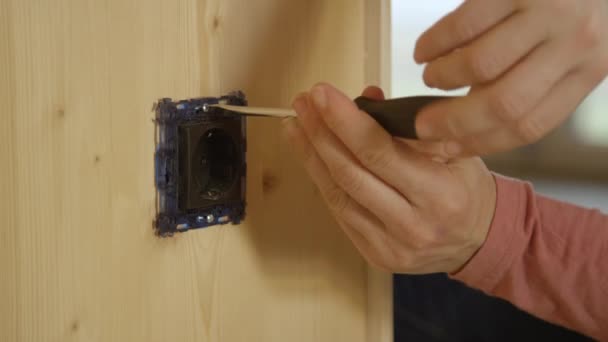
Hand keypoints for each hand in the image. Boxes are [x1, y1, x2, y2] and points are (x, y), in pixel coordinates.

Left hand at [282, 84, 496, 273]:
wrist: (479, 240)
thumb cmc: (466, 187)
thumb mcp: (454, 150)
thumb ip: (409, 126)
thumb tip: (364, 98)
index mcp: (440, 194)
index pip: (379, 152)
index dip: (345, 121)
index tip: (322, 93)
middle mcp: (413, 225)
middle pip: (351, 174)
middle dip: (320, 133)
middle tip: (303, 103)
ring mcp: (390, 246)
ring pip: (338, 194)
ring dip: (311, 155)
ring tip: (295, 125)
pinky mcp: (375, 255)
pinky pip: (340, 212)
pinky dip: (322, 180)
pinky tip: (310, 155)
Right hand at [414, 0, 607, 155]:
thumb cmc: (572, 7)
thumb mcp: (569, 51)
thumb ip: (530, 83)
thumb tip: (467, 121)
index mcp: (589, 69)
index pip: (530, 125)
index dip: (482, 143)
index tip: (449, 146)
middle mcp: (574, 43)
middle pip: (503, 104)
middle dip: (453, 122)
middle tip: (424, 124)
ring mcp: (547, 12)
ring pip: (480, 65)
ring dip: (443, 79)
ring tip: (430, 78)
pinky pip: (464, 25)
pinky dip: (434, 44)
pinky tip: (424, 52)